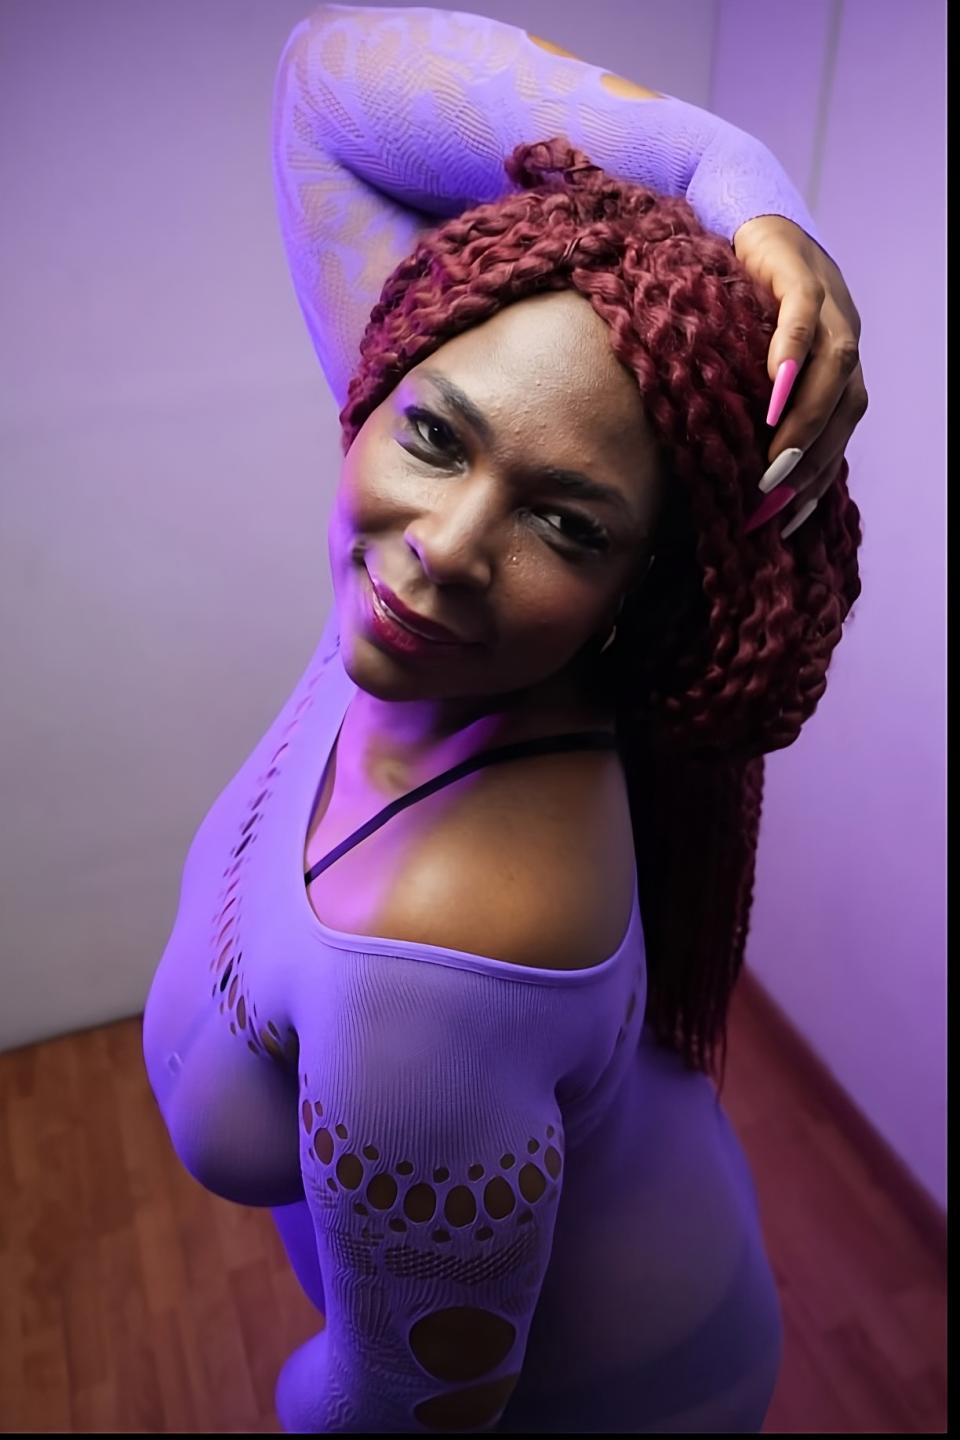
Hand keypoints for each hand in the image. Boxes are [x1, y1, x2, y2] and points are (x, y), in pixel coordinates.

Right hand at [732, 214, 867, 537]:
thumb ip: (751, 401)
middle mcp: (842, 330)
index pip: (840, 428)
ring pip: (837, 368)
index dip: (820, 478)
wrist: (728, 209)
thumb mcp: (741, 355)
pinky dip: (791, 358)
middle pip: (846, 406)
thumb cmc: (729, 293)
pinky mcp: (798, 266)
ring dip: (806, 423)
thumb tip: (731, 470)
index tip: (787, 523)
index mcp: (833, 359)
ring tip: (773, 467)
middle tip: (774, 505)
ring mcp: (828, 297)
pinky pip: (803, 317)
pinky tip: (772, 393)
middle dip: (813, 463)